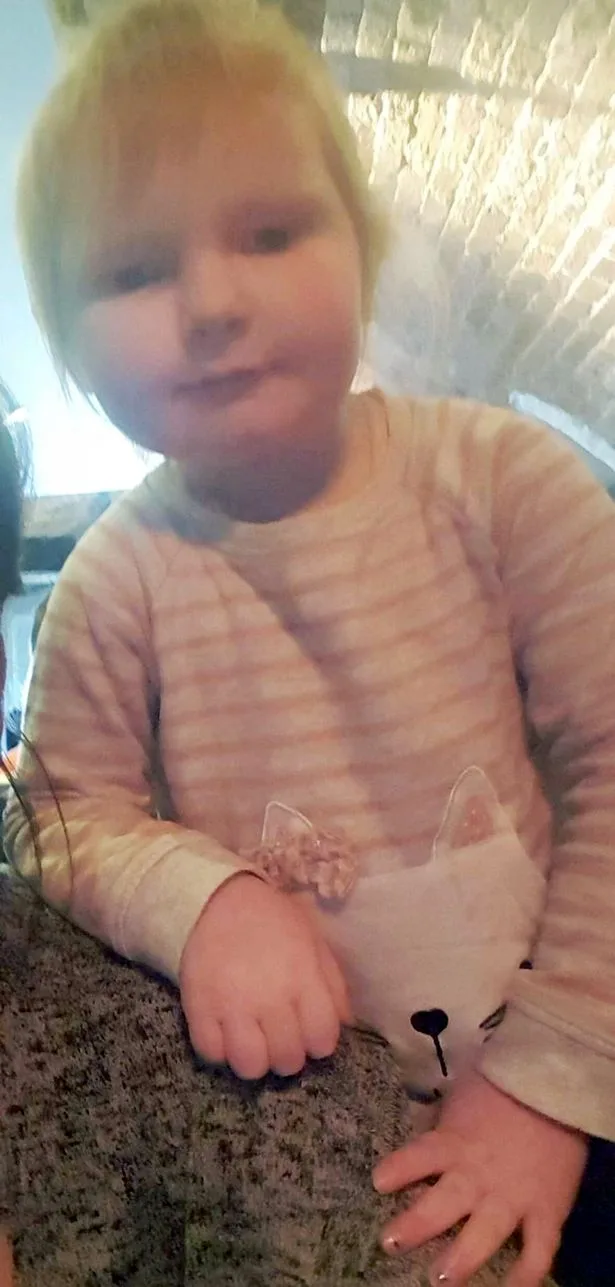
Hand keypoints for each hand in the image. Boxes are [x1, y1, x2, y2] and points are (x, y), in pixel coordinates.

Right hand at [179, 873, 349, 1079]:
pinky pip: (212, 1054)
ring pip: (250, 1066)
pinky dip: (221, 1051)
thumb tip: (343, 1025)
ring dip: (255, 1060)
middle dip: (288, 1055)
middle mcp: (270, 997)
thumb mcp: (313, 942)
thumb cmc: (273, 921)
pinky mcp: (199, 1009)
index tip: (309, 1033)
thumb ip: (333, 985)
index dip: (319, 1042)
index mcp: (303, 978)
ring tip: (253, 1042)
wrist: (217, 899)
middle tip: (280, 1038)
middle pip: (288, 1059)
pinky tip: (226, 1034)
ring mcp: (232, 1006)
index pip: (322, 1039)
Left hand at [373, 1072, 587, 1285]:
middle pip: (443, 1204)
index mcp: (455, 1142)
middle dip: (416, 1225)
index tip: (379, 1183)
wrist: (556, 1088)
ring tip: (440, 1279)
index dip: (398, 1168)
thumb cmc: (500, 1088)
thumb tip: (416, 1134)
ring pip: (485, 1235)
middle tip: (391, 1243)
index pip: (419, 1156)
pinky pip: (538, 1251)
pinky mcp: (547, 1212)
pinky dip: (525, 1274)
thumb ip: (439, 1122)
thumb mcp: (460, 1096)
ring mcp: (514, 1198)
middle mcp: (479, 1175)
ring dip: (462, 1259)